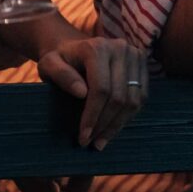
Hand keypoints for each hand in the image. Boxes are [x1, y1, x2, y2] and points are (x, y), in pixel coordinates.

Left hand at [36, 36, 147, 151]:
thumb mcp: (49, 65)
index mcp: (97, 48)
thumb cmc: (59, 60)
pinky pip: (141, 97)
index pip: (101, 89)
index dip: (93, 116)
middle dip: (105, 124)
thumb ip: (61, 75)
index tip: (83, 136)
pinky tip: (113, 127)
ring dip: (118, 124)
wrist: (75, 49)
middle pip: (119, 96)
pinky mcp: (143, 65)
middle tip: (92, 143)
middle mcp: (120, 48)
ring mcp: (135, 55)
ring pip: (133, 100)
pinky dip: (128, 116)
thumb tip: (82, 93)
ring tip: (102, 140)